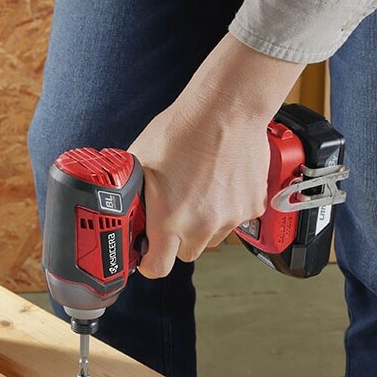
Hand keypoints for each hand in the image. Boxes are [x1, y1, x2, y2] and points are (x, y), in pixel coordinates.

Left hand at [131, 33, 304, 277]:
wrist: (227, 109)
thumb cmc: (183, 128)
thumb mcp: (140, 160)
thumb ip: (134, 194)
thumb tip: (125, 210)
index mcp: (170, 218)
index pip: (158, 267)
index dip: (150, 264)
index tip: (147, 255)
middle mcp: (202, 225)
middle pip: (186, 254)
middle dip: (177, 241)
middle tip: (174, 214)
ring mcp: (231, 218)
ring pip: (212, 238)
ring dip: (203, 225)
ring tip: (199, 191)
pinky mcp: (252, 206)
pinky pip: (236, 219)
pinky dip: (228, 208)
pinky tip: (220, 182)